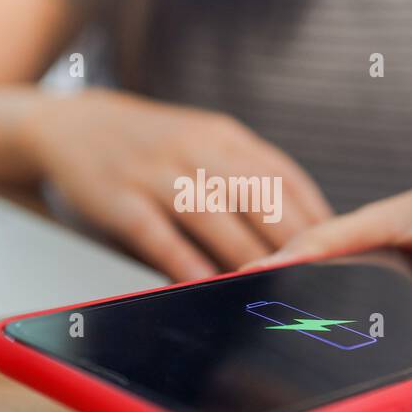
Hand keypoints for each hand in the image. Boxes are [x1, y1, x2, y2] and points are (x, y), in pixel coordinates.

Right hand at [24, 89, 332, 279]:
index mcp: (223, 136)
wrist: (69, 122)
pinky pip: (156, 232)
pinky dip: (183, 260)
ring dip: (246, 255)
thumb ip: (247, 176)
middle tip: (319, 279)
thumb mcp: (203, 141)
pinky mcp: (118, 197)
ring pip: (212, 214)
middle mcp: (194, 148)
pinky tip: (206, 285)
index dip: (315, 216)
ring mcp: (155, 172)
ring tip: (275, 290)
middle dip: (291, 240)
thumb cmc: (151, 145)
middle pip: (256, 196)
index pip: (283, 177)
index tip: (341, 252)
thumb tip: (306, 226)